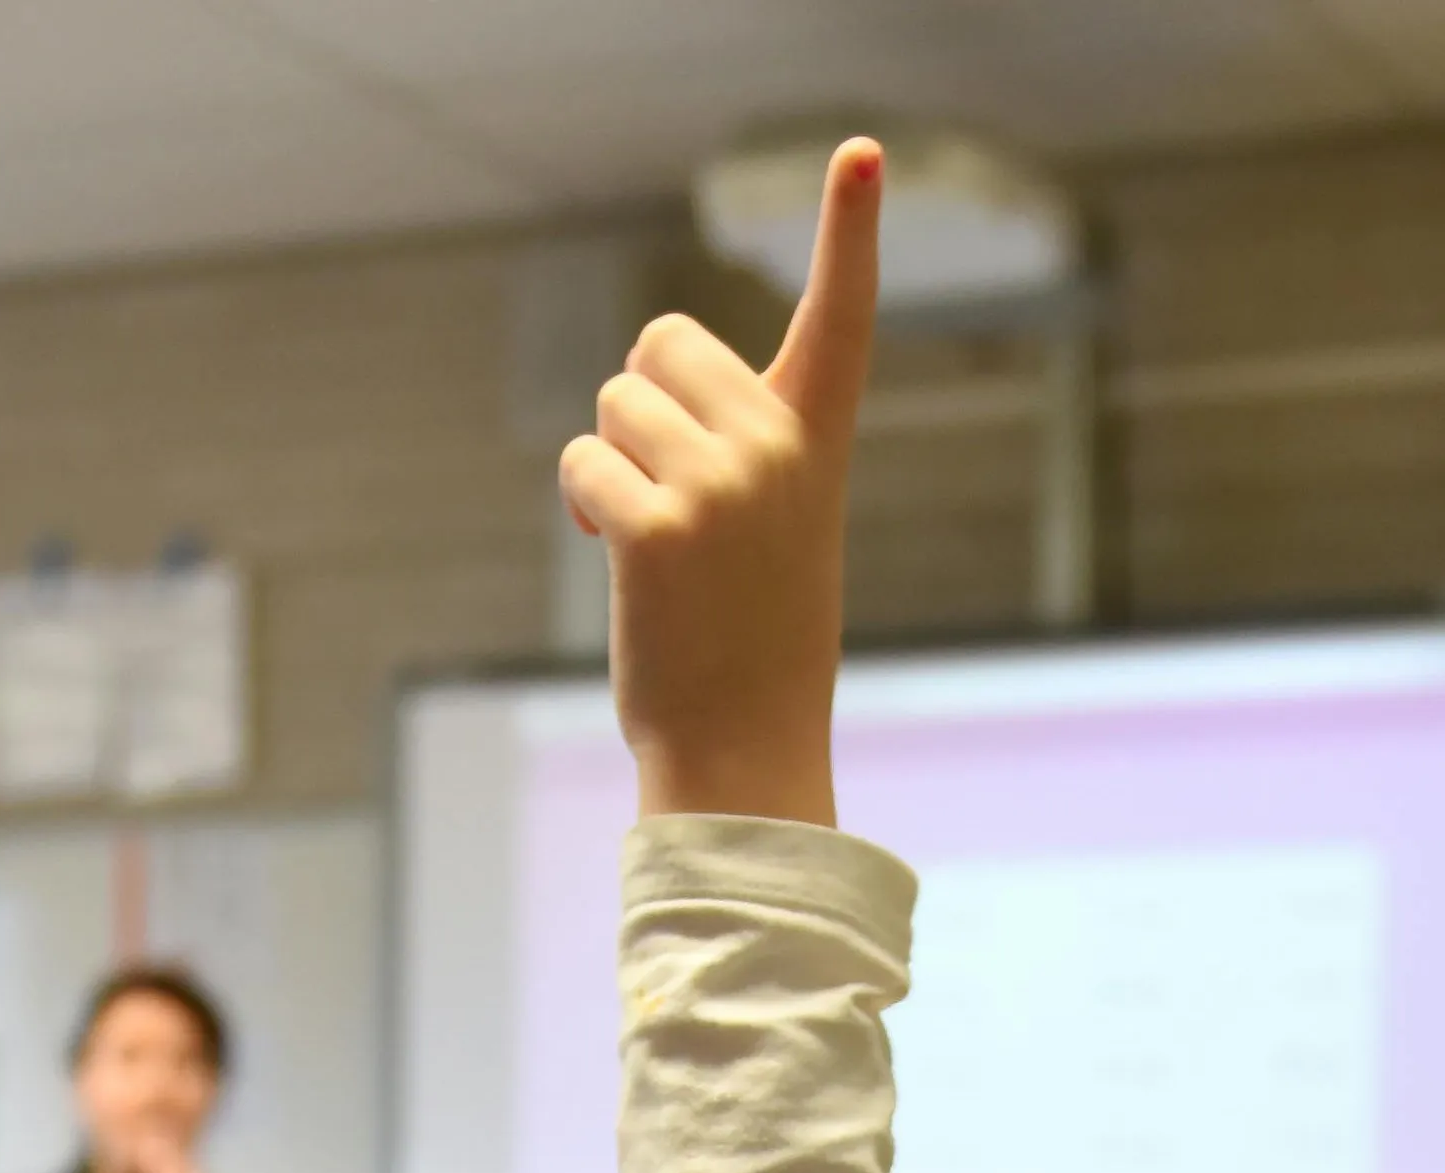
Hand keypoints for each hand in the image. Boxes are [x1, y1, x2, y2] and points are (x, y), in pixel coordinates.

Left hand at [563, 135, 879, 826]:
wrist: (744, 748)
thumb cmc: (749, 638)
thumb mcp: (773, 523)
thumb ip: (735, 443)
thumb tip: (635, 403)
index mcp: (816, 440)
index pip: (844, 318)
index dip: (852, 229)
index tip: (862, 151)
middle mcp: (777, 448)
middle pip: (661, 341)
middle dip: (641, 405)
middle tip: (669, 495)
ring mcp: (721, 486)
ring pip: (612, 403)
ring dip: (609, 463)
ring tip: (653, 546)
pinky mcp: (657, 527)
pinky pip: (582, 464)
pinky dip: (585, 512)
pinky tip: (623, 568)